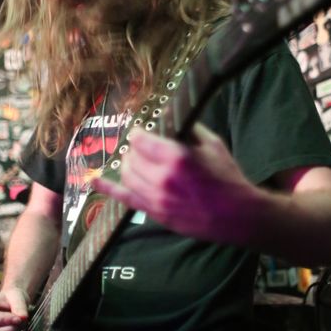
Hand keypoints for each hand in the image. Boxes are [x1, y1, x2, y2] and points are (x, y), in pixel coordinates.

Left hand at [94, 122, 258, 243]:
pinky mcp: (155, 214)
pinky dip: (106, 188)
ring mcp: (156, 198)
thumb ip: (187, 129)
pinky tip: (93, 181)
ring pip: (127, 175)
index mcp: (176, 157)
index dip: (139, 132)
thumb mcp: (212, 144)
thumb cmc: (227, 177)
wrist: (237, 215)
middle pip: (131, 156)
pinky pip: (124, 198)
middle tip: (143, 147)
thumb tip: (167, 115)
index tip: (141, 131)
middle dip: (135, 149)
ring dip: (128, 164)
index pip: (140, 139)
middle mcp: (162, 178)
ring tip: (137, 160)